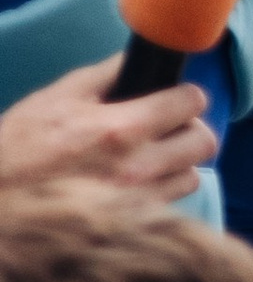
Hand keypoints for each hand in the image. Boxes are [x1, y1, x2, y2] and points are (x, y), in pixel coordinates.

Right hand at [0, 56, 216, 201]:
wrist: (4, 201)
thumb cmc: (23, 145)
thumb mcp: (59, 97)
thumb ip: (105, 75)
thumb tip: (139, 58)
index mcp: (119, 130)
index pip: (190, 104)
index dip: (187, 96)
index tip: (178, 97)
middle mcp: (138, 168)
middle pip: (204, 142)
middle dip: (190, 128)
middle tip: (170, 125)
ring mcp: (141, 201)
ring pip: (192, 176)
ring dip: (179, 162)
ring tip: (152, 155)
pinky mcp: (137, 224)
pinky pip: (173, 202)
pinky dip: (164, 188)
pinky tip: (140, 179)